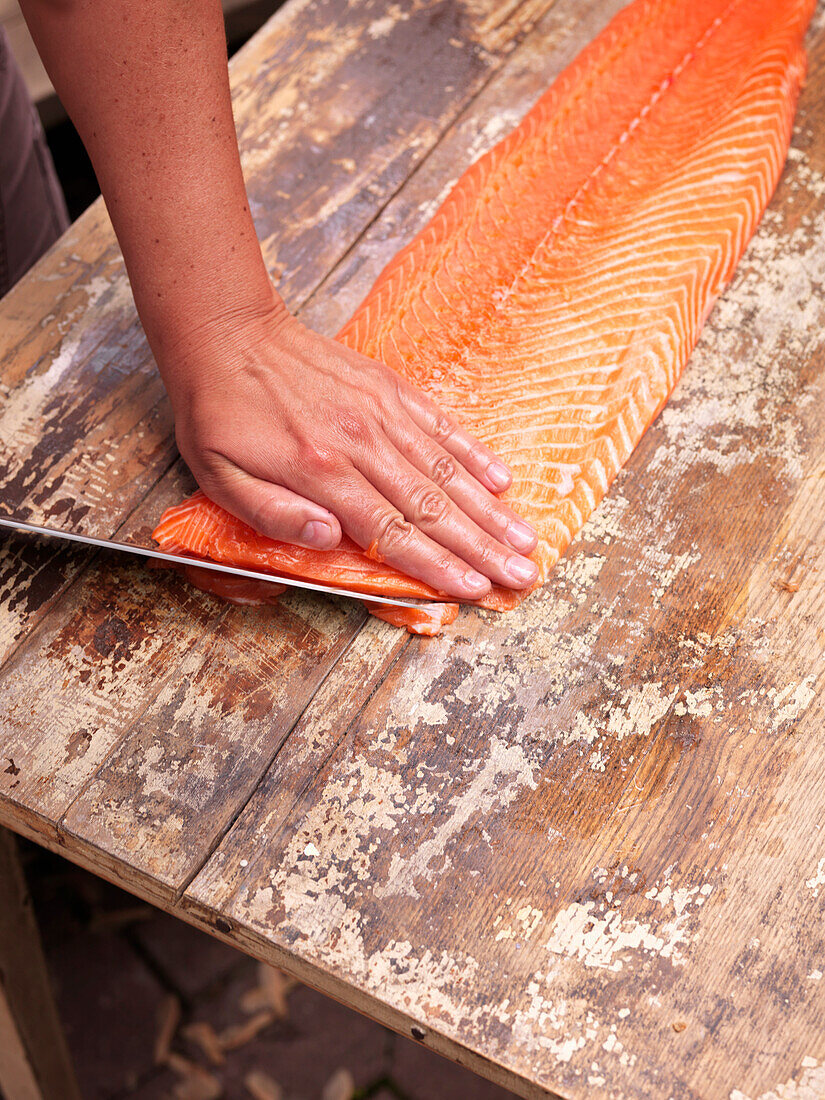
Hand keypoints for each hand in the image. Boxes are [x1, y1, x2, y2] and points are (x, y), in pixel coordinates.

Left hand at [163, 296, 538, 600]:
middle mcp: (361, 442)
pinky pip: (440, 425)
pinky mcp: (388, 388)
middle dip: (482, 547)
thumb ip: (271, 514)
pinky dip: (473, 454)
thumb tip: (329, 540)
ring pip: (446, 470)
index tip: (474, 589)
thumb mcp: (218, 475)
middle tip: (523, 575)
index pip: (391, 529)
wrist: (228, 332)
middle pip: (433, 506)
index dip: (437, 564)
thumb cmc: (219, 412)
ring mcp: (380, 412)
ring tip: (525, 539)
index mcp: (320, 471)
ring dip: (490, 510)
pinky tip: (502, 479)